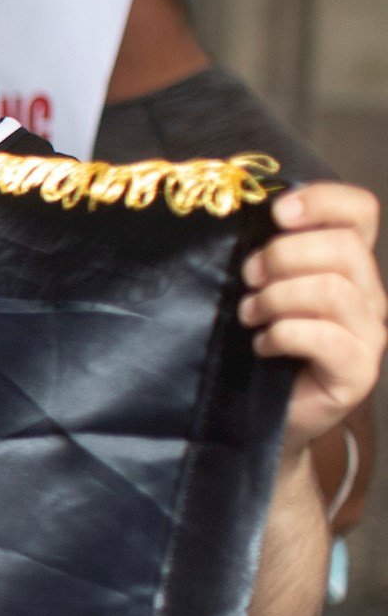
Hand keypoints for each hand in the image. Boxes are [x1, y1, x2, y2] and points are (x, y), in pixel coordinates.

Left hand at [244, 182, 387, 452]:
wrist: (262, 415)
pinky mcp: (358, 370)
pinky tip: (262, 345)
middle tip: (248, 279)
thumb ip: (268, 256)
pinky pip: (325, 337)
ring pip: (331, 290)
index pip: (360, 212)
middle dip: (281, 256)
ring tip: (250, 315)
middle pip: (343, 248)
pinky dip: (283, 335)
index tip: (276, 213)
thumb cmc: (260, 345)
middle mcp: (368, 295)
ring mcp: (369, 333)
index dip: (322, 200)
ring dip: (276, 298)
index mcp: (348, 266)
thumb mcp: (262, 290)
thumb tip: (246, 219)